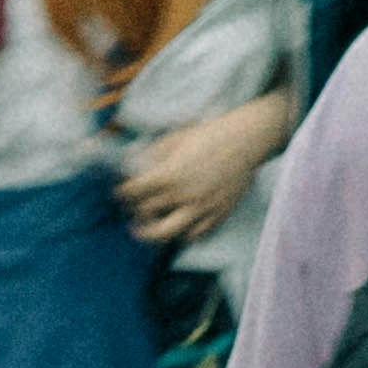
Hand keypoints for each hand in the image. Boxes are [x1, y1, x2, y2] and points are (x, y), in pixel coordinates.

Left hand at [117, 107, 282, 249]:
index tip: (120, 192)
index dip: (122, 193)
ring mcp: (202, 207)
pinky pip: (197, 234)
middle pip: (146, 216)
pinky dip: (184, 234)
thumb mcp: (175, 138)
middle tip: (132, 212)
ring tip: (150, 229)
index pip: (134, 192)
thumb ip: (153, 155)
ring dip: (154, 233)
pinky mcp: (219, 213)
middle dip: (135, 213)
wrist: (248, 139)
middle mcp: (183, 195)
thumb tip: (135, 166)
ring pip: (169, 234)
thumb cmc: (211, 133)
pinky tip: (179, 228)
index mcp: (169, 175)